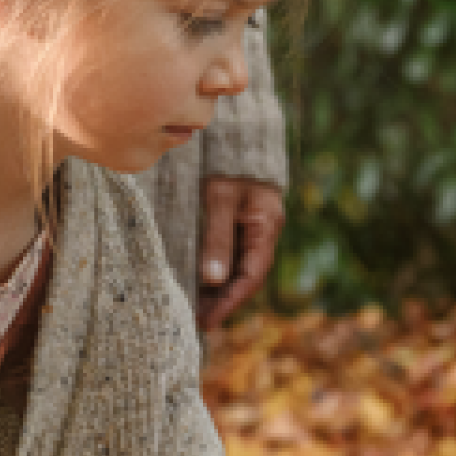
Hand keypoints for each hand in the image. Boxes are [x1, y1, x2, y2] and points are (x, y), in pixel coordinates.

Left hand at [194, 175, 285, 330]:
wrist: (237, 133)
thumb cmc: (227, 162)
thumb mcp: (218, 198)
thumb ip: (216, 237)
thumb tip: (213, 280)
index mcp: (265, 227)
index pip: (250, 277)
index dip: (229, 303)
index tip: (207, 322)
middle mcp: (262, 231)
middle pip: (243, 277)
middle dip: (220, 301)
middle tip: (193, 321)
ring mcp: (251, 227)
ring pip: (234, 267)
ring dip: (215, 289)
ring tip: (191, 307)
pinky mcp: (237, 221)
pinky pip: (227, 253)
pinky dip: (212, 270)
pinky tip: (195, 281)